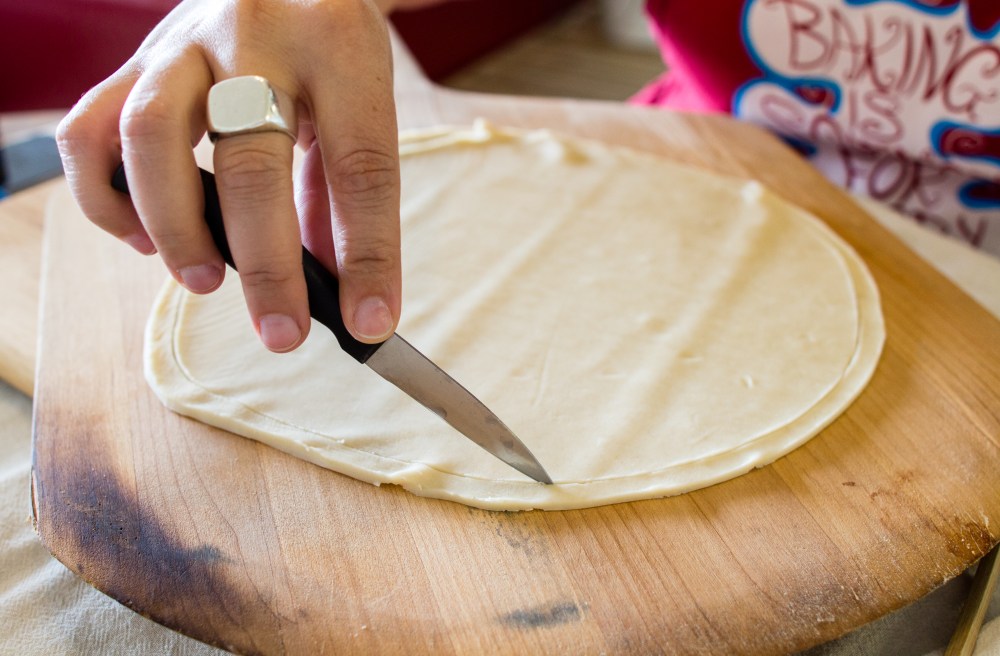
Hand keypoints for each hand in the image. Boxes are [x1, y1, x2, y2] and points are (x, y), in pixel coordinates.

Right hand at [57, 0, 401, 351]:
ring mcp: (182, 41)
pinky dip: (107, 195)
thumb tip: (346, 295)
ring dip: (174, 226)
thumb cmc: (327, 49)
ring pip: (149, 135)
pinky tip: (144, 236)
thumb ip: (345, 191)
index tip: (370, 323)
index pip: (360, 166)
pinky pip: (90, 130)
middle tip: (282, 332)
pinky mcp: (135, 60)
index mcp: (338, 47)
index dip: (368, 256)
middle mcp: (257, 35)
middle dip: (268, 265)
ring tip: (203, 279)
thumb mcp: (360, 102)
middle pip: (252, 160)